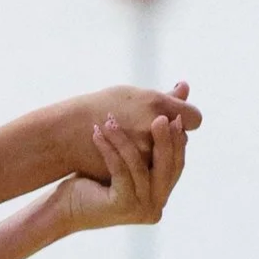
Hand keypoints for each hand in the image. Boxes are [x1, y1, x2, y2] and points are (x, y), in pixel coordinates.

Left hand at [46, 108, 187, 237]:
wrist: (63, 209)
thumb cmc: (93, 179)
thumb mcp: (125, 153)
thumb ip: (150, 130)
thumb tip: (183, 89)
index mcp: (160, 196)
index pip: (176, 165)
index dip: (177, 141)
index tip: (174, 116)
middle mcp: (155, 207)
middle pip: (166, 168)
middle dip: (163, 140)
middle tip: (158, 117)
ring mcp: (141, 209)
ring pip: (140, 166)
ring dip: (125, 140)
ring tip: (110, 120)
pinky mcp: (123, 206)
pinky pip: (121, 171)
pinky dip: (109, 150)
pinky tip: (97, 134)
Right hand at [60, 83, 200, 176]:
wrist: (66, 134)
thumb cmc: (99, 108)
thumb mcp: (132, 96)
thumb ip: (164, 96)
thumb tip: (186, 87)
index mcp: (155, 104)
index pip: (192, 117)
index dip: (183, 119)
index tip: (172, 120)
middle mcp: (153, 127)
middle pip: (179, 138)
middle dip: (171, 136)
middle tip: (155, 132)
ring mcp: (144, 152)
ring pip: (165, 157)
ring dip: (158, 152)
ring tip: (143, 146)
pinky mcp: (132, 172)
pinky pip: (149, 172)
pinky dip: (144, 166)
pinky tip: (133, 158)